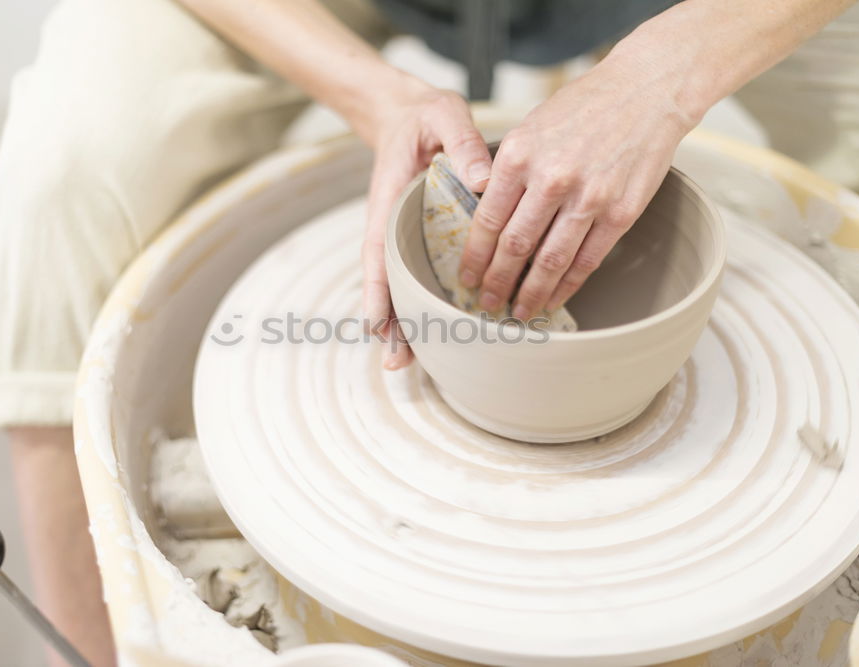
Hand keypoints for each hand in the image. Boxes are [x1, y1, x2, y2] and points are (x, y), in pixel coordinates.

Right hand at [361, 77, 491, 368]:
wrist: (408, 113)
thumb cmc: (424, 116)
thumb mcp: (444, 115)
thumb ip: (462, 143)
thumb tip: (483, 180)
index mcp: (390, 199)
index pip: (378, 250)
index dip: (376, 288)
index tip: (374, 322)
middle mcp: (391, 224)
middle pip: (385, 281)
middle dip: (388, 322)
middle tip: (396, 363)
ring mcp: (402, 235)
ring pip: (399, 285)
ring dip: (402, 323)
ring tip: (404, 364)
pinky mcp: (417, 238)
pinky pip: (417, 274)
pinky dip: (421, 303)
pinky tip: (434, 332)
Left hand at [457, 56, 698, 318]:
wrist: (646, 89)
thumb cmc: (584, 106)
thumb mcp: (530, 127)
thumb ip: (507, 170)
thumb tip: (486, 214)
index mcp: (520, 155)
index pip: (487, 219)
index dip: (474, 255)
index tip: (466, 276)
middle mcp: (551, 179)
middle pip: (514, 246)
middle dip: (496, 282)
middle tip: (484, 303)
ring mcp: (589, 197)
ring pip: (550, 261)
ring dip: (530, 293)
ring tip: (516, 312)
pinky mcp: (621, 211)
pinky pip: (587, 260)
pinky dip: (566, 285)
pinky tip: (553, 298)